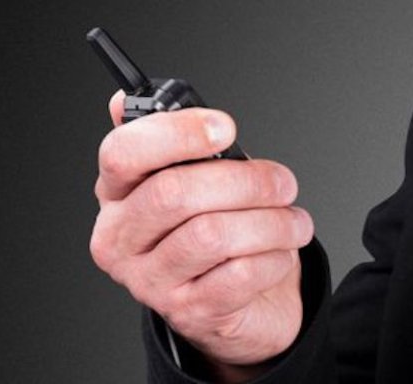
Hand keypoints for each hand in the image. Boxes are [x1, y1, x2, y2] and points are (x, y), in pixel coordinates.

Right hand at [90, 92, 313, 377]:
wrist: (241, 298)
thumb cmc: (218, 219)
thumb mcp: (202, 173)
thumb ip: (180, 137)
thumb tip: (127, 100)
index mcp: (118, 191)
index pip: (122, 154)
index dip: (176, 134)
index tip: (226, 127)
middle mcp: (121, 237)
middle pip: (175, 193)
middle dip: (245, 181)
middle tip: (283, 182)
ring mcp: (149, 280)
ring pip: (211, 235)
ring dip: (270, 222)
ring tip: (294, 220)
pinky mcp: (186, 312)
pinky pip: (236, 275)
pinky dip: (273, 257)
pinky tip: (282, 251)